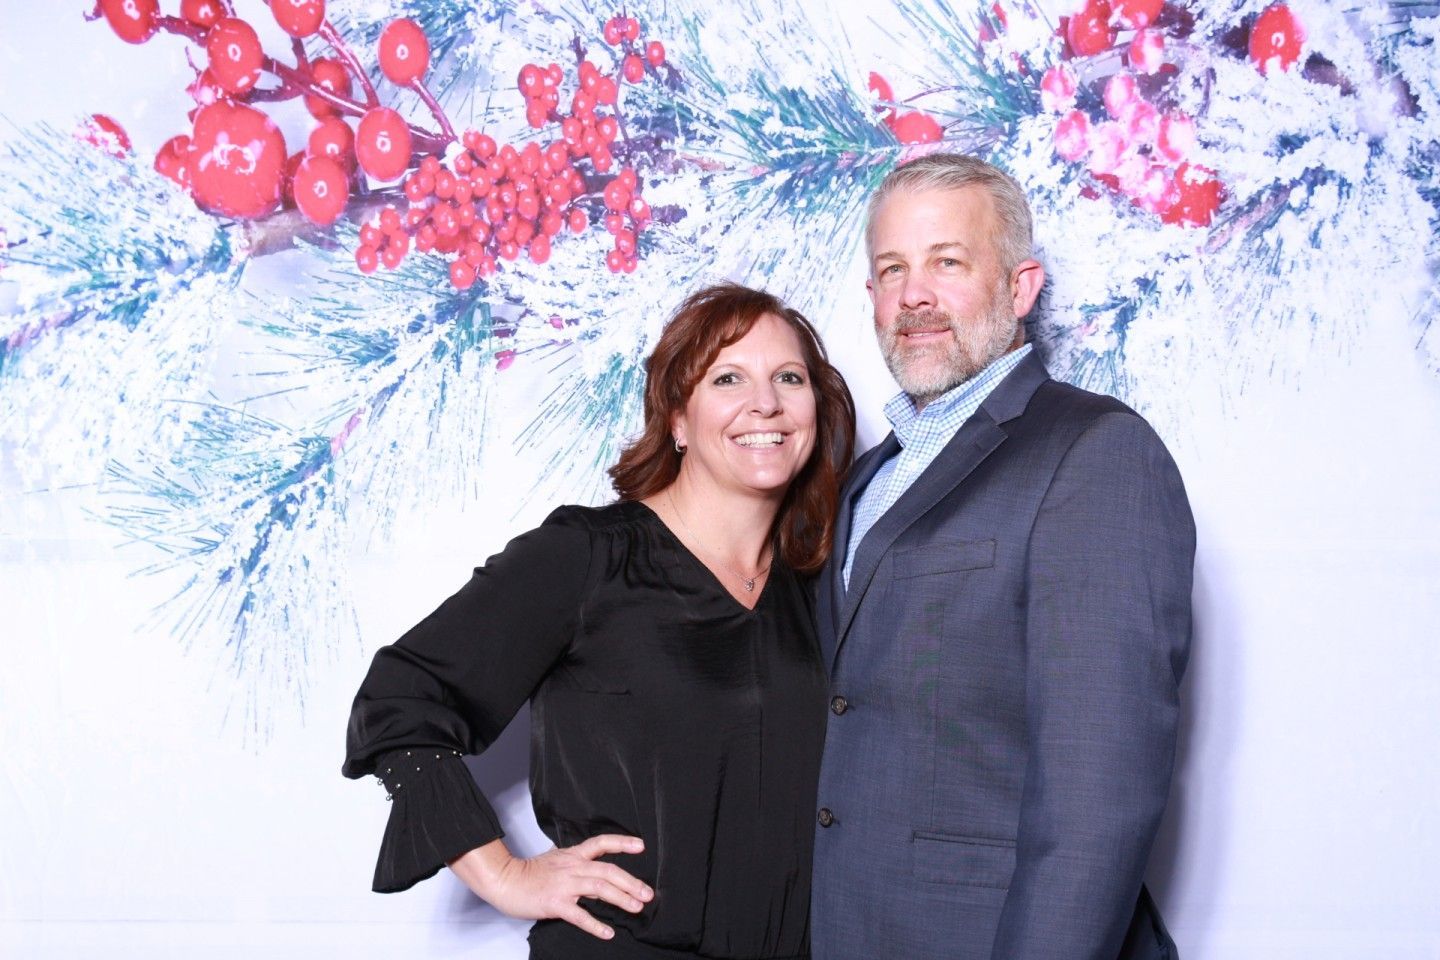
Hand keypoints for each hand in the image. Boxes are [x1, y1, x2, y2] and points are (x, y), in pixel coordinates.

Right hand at [448, 835, 653, 939]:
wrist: (505, 880)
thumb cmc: (530, 873)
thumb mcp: (558, 862)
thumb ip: (580, 868)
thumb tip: (604, 880)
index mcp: (573, 855)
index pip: (601, 843)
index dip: (622, 843)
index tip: (641, 846)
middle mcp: (572, 867)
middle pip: (607, 870)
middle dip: (630, 881)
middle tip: (648, 893)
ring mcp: (564, 885)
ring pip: (599, 887)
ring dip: (621, 898)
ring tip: (637, 907)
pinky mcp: (554, 903)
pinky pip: (579, 915)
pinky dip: (595, 924)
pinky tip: (608, 932)